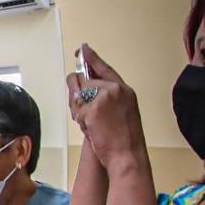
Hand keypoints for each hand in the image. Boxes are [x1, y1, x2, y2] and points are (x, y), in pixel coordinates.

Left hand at [67, 45, 148, 171]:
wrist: (127, 155)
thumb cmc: (125, 139)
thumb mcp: (123, 112)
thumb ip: (108, 99)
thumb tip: (87, 94)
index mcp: (124, 89)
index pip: (105, 68)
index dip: (92, 59)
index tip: (83, 49)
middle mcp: (114, 89)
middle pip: (85, 82)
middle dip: (78, 93)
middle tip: (82, 108)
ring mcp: (102, 98)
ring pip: (78, 95)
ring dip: (78, 108)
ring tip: (90, 123)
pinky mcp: (92, 109)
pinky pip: (77, 110)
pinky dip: (80, 120)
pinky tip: (90, 129)